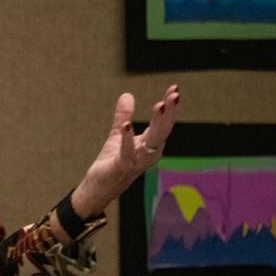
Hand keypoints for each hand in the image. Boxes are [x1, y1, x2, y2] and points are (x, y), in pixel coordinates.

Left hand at [71, 85, 179, 216]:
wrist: (100, 188)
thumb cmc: (113, 162)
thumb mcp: (118, 134)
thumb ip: (123, 116)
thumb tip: (127, 94)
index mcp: (151, 144)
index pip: (164, 123)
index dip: (170, 107)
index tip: (175, 88)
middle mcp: (149, 153)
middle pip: (163, 130)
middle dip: (170, 112)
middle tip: (175, 94)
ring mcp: (137, 161)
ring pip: (151, 141)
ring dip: (156, 123)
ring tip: (159, 104)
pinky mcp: (122, 167)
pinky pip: (127, 152)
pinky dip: (128, 138)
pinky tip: (128, 124)